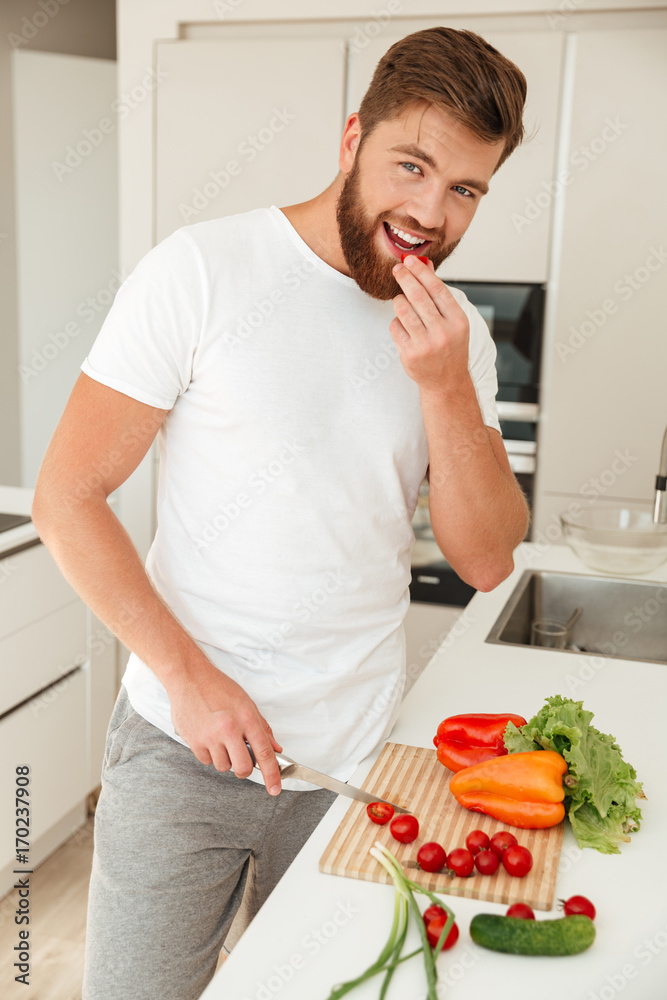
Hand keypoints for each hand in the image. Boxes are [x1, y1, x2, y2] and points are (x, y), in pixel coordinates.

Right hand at [168, 658, 283, 794]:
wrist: (190, 678)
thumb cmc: (218, 688)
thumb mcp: (247, 703)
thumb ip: (262, 728)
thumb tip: (276, 748)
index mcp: (247, 718)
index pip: (264, 753)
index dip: (272, 775)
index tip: (275, 789)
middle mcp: (229, 729)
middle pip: (243, 768)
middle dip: (244, 768)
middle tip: (241, 756)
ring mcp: (210, 737)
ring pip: (224, 766)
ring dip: (225, 758)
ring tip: (221, 738)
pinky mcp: (194, 741)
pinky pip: (207, 761)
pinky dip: (209, 754)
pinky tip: (208, 736)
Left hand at [390, 255, 469, 391]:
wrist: (446, 382)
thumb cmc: (450, 346)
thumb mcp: (453, 321)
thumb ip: (439, 294)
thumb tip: (426, 265)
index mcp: (458, 321)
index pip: (438, 289)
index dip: (422, 272)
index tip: (410, 261)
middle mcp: (443, 332)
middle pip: (418, 296)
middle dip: (405, 278)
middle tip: (397, 269)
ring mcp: (425, 345)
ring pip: (403, 310)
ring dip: (399, 300)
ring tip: (401, 300)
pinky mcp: (409, 354)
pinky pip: (395, 327)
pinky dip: (397, 322)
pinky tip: (404, 326)